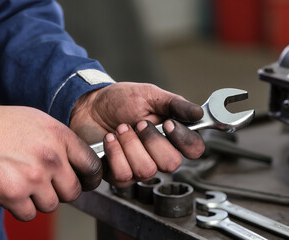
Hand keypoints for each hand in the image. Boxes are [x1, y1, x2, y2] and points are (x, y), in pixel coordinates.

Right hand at [0, 106, 101, 220]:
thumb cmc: (0, 125)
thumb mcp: (39, 121)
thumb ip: (60, 140)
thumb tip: (74, 159)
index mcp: (60, 137)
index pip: (92, 165)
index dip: (91, 177)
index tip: (86, 181)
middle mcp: (51, 158)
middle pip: (74, 191)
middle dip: (62, 191)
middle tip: (49, 185)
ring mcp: (33, 177)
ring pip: (51, 205)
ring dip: (40, 200)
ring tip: (25, 185)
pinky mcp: (14, 194)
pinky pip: (29, 214)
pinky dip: (21, 208)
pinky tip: (13, 193)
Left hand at [70, 82, 204, 186]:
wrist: (89, 106)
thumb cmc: (120, 101)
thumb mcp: (149, 95)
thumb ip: (174, 104)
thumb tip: (198, 113)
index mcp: (172, 135)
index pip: (194, 149)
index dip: (184, 139)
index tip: (168, 124)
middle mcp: (158, 155)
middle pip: (171, 164)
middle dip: (152, 141)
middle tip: (138, 123)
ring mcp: (139, 167)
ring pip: (146, 170)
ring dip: (130, 145)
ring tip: (120, 128)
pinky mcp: (118, 174)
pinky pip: (124, 175)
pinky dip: (114, 153)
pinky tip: (109, 139)